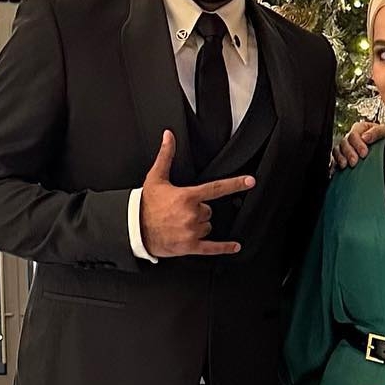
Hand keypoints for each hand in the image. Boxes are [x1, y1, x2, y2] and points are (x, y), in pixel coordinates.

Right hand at [139, 131, 253, 257]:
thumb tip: (169, 136)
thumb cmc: (145, 204)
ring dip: (199, 225)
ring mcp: (191, 231)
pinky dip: (224, 248)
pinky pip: (212, 248)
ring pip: (208, 226)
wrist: (134, 227)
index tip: (250, 181)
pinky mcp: (189, 246)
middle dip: (199, 211)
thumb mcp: (156, 178)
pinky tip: (234, 247)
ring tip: (181, 224)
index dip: (235, 184)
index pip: (216, 188)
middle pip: (209, 211)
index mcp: (187, 196)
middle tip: (181, 211)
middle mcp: (192, 214)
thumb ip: (166, 156)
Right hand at [333, 121, 384, 169]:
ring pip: (337, 150)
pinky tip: (337, 169)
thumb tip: (365, 138)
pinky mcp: (344, 158)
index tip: (364, 153)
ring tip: (345, 165)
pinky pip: (334, 159)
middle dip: (349, 153)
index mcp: (361, 129)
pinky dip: (334, 164)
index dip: (357, 144)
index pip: (354, 134)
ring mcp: (347, 148)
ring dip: (340, 158)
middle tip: (354, 162)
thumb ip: (376, 132)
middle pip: (344, 142)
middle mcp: (352, 137)